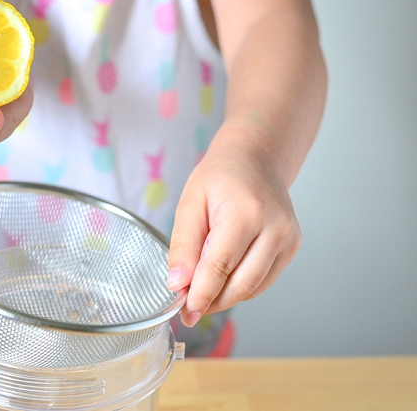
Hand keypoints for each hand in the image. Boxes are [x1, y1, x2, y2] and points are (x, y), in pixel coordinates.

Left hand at [166, 135, 301, 326]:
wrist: (256, 158)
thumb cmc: (220, 177)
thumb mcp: (190, 203)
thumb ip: (183, 246)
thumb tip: (178, 284)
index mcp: (245, 212)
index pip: (220, 266)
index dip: (201, 294)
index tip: (185, 311)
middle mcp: (275, 227)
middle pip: (241, 283)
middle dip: (212, 302)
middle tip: (188, 311)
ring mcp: (288, 239)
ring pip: (253, 287)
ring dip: (225, 298)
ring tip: (200, 298)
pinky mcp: (292, 247)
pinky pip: (263, 280)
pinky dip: (240, 288)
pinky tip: (222, 282)